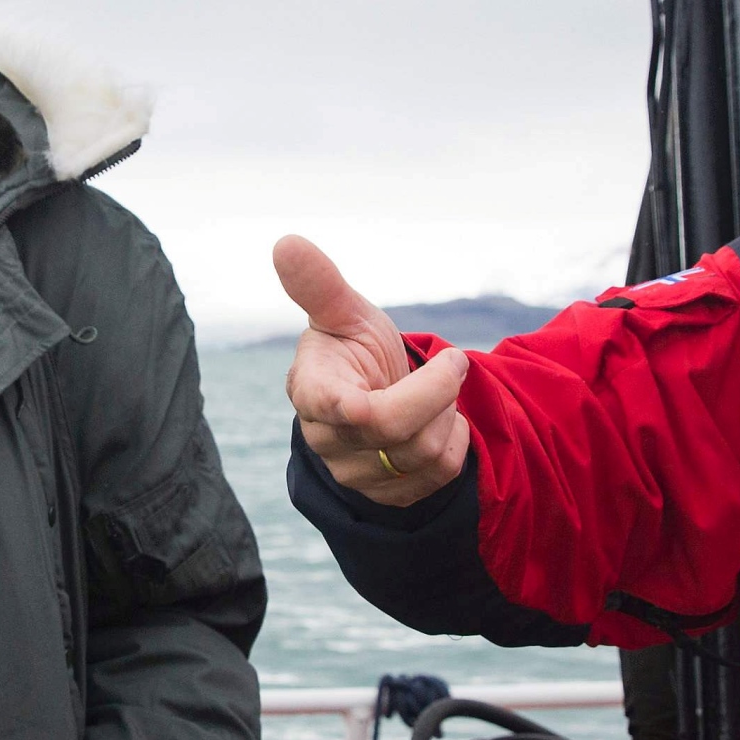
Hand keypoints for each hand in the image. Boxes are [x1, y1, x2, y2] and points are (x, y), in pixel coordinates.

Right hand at [274, 235, 471, 503]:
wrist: (371, 399)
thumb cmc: (354, 349)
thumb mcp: (344, 313)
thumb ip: (320, 284)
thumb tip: (285, 243)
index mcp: (312, 391)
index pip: (336, 408)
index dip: (363, 405)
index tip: (387, 388)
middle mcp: (327, 439)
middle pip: (395, 428)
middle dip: (438, 389)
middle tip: (454, 361)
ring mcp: (355, 474)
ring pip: (424, 452)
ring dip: (447, 414)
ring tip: (436, 394)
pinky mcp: (386, 496)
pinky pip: (440, 475)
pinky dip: (454, 442)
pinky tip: (441, 422)